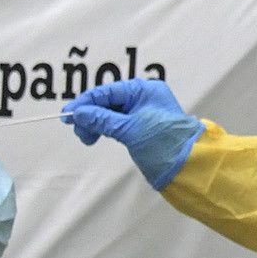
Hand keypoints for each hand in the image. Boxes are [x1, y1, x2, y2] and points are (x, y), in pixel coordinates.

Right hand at [63, 78, 203, 189]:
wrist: (188, 167)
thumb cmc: (164, 144)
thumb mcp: (129, 129)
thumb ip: (102, 119)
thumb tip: (79, 113)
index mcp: (144, 90)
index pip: (107, 91)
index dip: (86, 102)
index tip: (68, 114)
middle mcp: (144, 98)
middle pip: (108, 101)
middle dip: (90, 115)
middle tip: (79, 132)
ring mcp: (143, 113)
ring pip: (110, 113)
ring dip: (96, 124)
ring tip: (87, 138)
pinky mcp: (141, 128)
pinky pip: (117, 123)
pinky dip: (105, 129)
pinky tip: (96, 136)